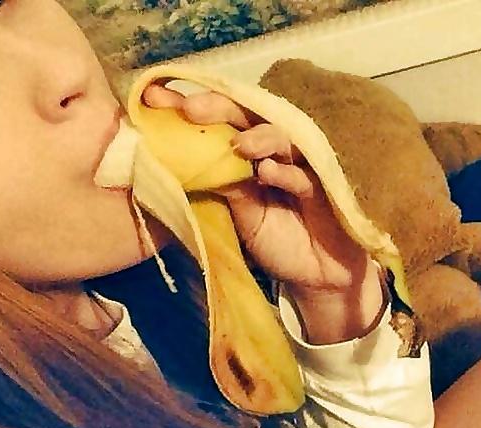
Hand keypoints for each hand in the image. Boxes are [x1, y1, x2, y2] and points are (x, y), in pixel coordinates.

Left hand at [143, 84, 384, 343]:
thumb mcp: (238, 211)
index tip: (154, 99)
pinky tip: (267, 172)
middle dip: (220, 108)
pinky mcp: (326, 188)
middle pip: (250, 115)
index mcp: (249, 151)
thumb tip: (176, 157)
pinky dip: (285, 173)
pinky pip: (305, 176)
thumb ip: (218, 182)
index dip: (192, 106)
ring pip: (283, 137)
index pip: (221, 119)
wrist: (315, 275)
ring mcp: (302, 165)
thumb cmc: (277, 239)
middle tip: (192, 109)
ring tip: (239, 144)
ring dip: (259, 137)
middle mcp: (275, 150)